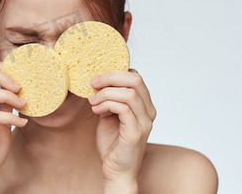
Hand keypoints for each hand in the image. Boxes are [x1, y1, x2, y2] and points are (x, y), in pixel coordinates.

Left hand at [88, 69, 156, 189]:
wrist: (115, 169)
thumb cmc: (112, 142)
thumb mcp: (108, 114)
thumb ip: (108, 98)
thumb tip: (97, 82)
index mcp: (144, 105)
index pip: (135, 77)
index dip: (115, 72)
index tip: (96, 79)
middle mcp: (149, 111)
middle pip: (136, 79)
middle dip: (110, 77)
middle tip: (93, 83)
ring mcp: (145, 122)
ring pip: (129, 93)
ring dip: (105, 93)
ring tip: (93, 102)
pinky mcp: (136, 132)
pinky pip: (124, 109)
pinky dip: (107, 104)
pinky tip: (96, 110)